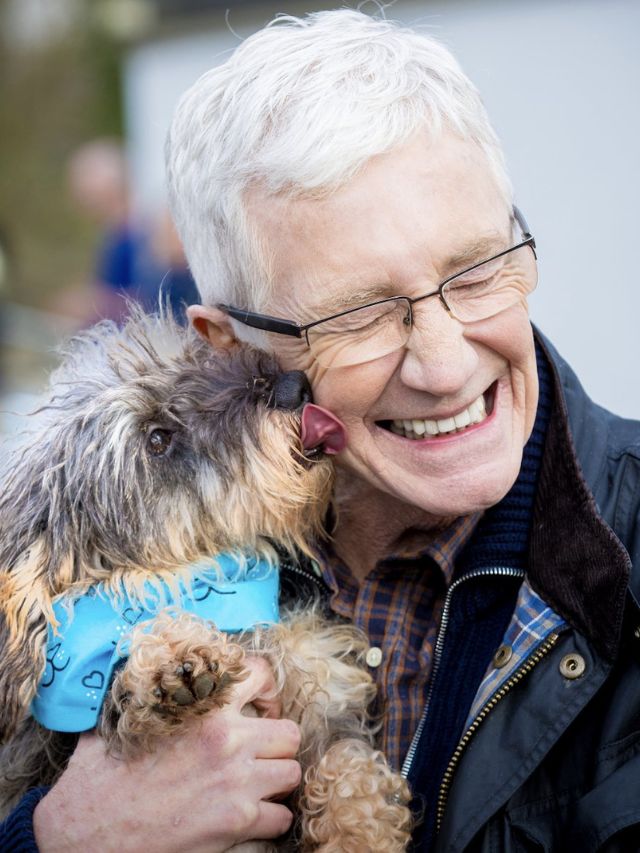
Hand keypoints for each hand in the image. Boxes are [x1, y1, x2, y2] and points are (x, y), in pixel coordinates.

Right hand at [33, 657, 300, 851]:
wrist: (82, 832)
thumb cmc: (99, 776)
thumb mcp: (123, 716)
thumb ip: (148, 692)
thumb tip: (147, 672)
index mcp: (203, 706)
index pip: (261, 675)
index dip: (266, 689)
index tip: (259, 706)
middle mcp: (228, 740)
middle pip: (289, 733)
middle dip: (276, 743)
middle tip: (259, 752)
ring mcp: (237, 783)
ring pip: (291, 774)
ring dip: (275, 780)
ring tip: (254, 784)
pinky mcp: (236, 823)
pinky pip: (281, 818)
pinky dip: (270, 819)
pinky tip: (248, 817)